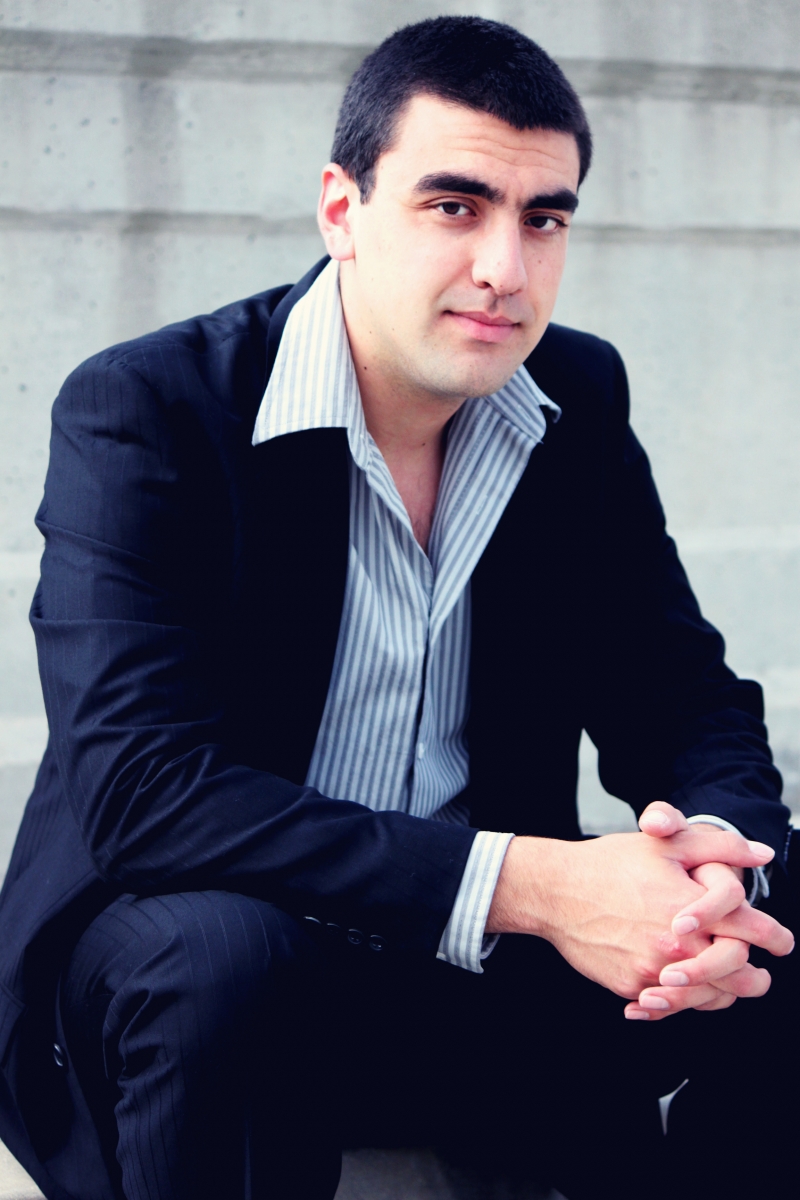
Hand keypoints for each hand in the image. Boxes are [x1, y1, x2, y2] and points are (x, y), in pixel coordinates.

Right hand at [485, 822, 775, 1003]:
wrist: (557, 890)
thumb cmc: (610, 863)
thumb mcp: (667, 844)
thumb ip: (720, 847)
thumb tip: (762, 855)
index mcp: (692, 908)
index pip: (752, 930)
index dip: (775, 937)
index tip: (781, 942)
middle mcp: (677, 945)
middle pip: (737, 976)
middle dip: (755, 978)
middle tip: (761, 976)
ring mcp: (653, 971)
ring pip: (707, 997)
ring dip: (722, 991)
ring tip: (726, 983)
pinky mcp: (631, 987)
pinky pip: (671, 1006)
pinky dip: (684, 1001)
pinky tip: (683, 987)